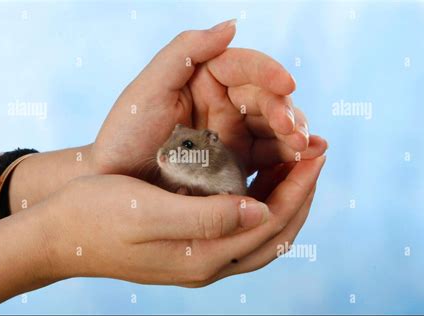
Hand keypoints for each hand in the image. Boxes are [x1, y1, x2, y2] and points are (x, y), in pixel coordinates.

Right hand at [42, 156, 324, 286]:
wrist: (59, 234)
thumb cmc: (96, 215)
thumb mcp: (148, 212)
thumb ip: (207, 217)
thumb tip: (260, 213)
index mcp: (202, 255)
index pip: (270, 224)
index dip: (298, 188)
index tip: (315, 154)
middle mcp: (206, 262)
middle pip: (274, 235)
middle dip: (300, 195)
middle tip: (314, 157)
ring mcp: (197, 258)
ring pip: (260, 236)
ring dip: (284, 201)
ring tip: (295, 167)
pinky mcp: (187, 247)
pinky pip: (238, 231)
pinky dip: (259, 206)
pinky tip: (257, 182)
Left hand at [90, 19, 326, 179]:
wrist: (115, 182)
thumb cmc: (125, 133)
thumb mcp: (148, 88)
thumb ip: (186, 50)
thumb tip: (232, 24)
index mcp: (205, 78)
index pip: (245, 68)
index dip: (268, 73)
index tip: (286, 83)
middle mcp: (223, 103)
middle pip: (266, 99)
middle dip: (285, 111)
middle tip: (294, 130)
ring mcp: (233, 134)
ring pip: (273, 128)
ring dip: (294, 136)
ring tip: (307, 148)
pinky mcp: (237, 163)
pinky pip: (268, 157)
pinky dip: (288, 157)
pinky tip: (305, 159)